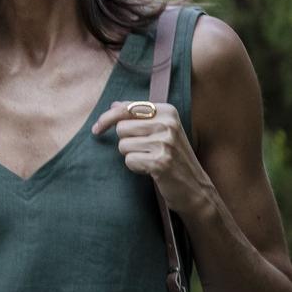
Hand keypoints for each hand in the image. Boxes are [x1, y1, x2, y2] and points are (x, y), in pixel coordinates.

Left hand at [91, 99, 210, 215]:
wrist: (194, 187)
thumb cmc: (173, 157)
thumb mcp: (162, 130)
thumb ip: (139, 116)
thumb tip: (114, 104)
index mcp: (167, 111)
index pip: (126, 108)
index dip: (107, 118)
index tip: (97, 128)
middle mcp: (168, 124)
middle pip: (121, 128)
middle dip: (126, 141)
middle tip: (144, 150)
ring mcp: (165, 142)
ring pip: (123, 145)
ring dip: (132, 155)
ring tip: (150, 159)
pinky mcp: (160, 161)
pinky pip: (129, 160)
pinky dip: (136, 167)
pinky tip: (151, 170)